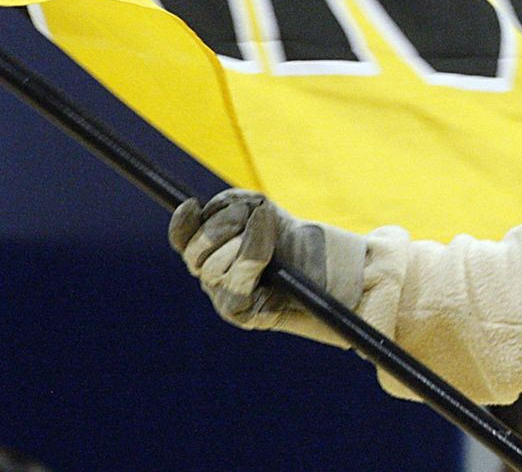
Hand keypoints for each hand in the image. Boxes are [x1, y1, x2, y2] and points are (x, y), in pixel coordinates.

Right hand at [169, 189, 367, 347]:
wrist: (339, 276)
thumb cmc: (304, 244)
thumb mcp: (267, 215)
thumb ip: (237, 206)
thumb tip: (223, 209)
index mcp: (215, 251)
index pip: (183, 238)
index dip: (182, 223)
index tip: (193, 204)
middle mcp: (215, 278)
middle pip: (195, 253)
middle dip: (223, 228)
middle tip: (254, 216)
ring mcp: (226, 299)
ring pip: (212, 270)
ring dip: (243, 245)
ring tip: (272, 241)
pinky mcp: (244, 316)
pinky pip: (235, 288)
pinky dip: (250, 262)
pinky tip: (267, 255)